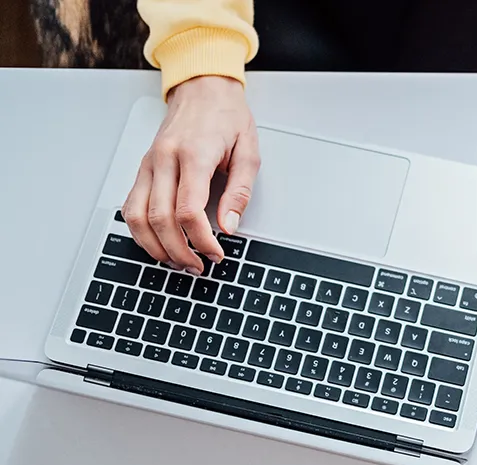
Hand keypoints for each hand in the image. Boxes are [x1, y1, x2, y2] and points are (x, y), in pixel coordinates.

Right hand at [122, 76, 260, 273]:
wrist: (203, 88)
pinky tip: (159, 244)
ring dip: (155, 247)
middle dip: (179, 251)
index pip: (188, 210)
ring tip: (178, 262)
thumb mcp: (248, 151)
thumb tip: (229, 225)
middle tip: (198, 266)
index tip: (216, 253)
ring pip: (137, 217)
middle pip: (160, 219)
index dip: (201, 240)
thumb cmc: (226, 116)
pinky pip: (131, 207)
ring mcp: (148, 164)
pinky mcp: (142, 169)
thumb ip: (239, 191)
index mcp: (193, 154)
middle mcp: (164, 159)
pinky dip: (141, 231)